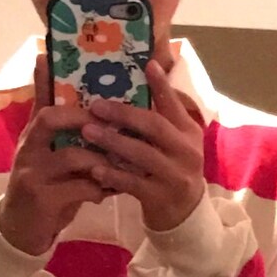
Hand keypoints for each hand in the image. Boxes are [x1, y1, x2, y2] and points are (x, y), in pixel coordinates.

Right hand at [0, 54, 111, 255]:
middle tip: (111, 118)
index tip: (49, 56)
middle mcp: (28, 148)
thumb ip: (67, 131)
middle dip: (83, 114)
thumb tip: (96, 105)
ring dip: (101, 156)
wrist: (22, 230)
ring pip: (71, 154)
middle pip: (49, 118)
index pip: (40, 99)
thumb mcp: (50, 153)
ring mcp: (32, 173)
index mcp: (33, 134)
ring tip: (122, 158)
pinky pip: (79, 187)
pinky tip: (111, 188)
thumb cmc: (44, 183)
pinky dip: (100, 186)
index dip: (45, 78)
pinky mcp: (42, 200)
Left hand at [82, 59, 204, 231]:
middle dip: (124, 114)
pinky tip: (94, 168)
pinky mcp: (160, 197)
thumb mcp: (176, 138)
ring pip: (141, 154)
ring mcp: (174, 174)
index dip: (161, 84)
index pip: (174, 103)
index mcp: (188, 130)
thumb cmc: (173, 164)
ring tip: (88, 131)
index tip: (147, 64)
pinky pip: (133, 183)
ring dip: (112, 142)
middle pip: (154, 126)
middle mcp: (186, 150)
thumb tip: (144, 74)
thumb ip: (162, 114)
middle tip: (96, 105)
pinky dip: (112, 175)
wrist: (185, 212)